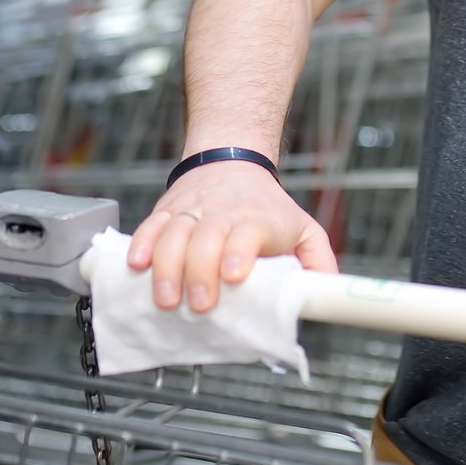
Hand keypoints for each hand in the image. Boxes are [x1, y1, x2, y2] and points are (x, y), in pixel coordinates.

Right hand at [126, 160, 337, 311]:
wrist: (231, 160)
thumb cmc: (267, 206)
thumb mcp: (302, 227)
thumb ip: (319, 261)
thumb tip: (328, 295)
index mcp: (258, 217)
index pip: (248, 230)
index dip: (239, 252)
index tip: (234, 276)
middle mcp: (223, 210)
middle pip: (207, 236)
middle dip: (200, 271)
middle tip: (200, 304)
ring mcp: (191, 209)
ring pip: (174, 233)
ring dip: (166, 267)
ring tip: (166, 299)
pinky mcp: (166, 211)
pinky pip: (149, 226)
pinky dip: (141, 245)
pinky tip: (136, 266)